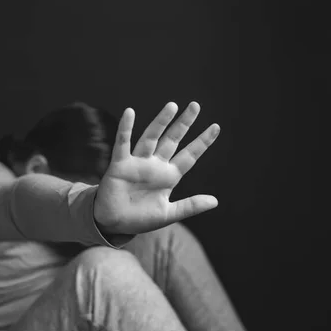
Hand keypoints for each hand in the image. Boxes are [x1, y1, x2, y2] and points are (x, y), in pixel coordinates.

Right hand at [94, 101, 219, 234]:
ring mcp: (138, 163)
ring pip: (151, 138)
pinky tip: (130, 113)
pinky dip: (125, 128)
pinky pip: (123, 144)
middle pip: (172, 140)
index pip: (189, 155)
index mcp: (169, 176)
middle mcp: (155, 165)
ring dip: (161, 122)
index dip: (202, 142)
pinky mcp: (120, 165)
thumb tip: (215, 201)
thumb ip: (191, 206)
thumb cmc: (140, 219)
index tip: (215, 127)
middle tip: (195, 106)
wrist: (114, 224)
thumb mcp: (169, 214)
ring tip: (172, 106)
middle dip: (184, 124)